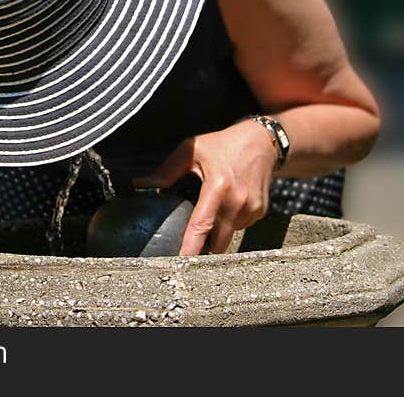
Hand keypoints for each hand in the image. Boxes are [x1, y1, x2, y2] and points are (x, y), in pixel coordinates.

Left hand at [133, 119, 276, 255]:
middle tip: (191, 241)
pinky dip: (231, 222)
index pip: (202, 226)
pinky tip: (228, 204)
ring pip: (229, 235)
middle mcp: (238, 201)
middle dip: (204, 247)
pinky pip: (241, 227)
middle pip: (218, 243)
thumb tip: (140, 184)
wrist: (263, 141)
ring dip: (218, 232)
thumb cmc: (223, 144)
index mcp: (218, 187)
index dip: (190, 248)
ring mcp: (252, 208)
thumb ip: (166, 171)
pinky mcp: (261, 211)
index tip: (180, 263)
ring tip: (214, 210)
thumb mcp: (192, 150)